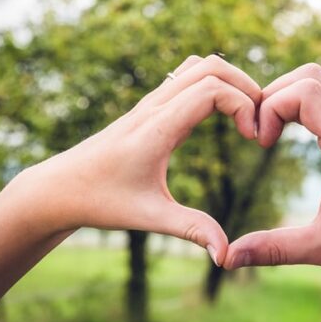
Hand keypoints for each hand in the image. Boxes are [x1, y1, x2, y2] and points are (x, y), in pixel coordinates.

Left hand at [18, 54, 260, 265]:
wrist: (60, 187)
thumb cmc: (101, 201)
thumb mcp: (150, 216)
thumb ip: (193, 230)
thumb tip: (226, 256)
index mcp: (157, 128)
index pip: (211, 89)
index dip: (243, 105)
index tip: (253, 138)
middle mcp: (155, 106)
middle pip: (210, 65)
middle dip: (245, 85)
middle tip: (259, 121)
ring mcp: (150, 101)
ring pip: (198, 65)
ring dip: (229, 80)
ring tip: (246, 115)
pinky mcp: (149, 106)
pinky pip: (186, 76)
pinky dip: (213, 82)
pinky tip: (221, 115)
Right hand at [224, 64, 320, 288]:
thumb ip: (275, 248)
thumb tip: (228, 258)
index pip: (303, 91)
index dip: (270, 108)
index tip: (262, 143)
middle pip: (311, 74)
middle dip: (276, 94)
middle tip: (262, 130)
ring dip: (294, 95)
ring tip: (276, 130)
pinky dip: (312, 102)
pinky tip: (300, 133)